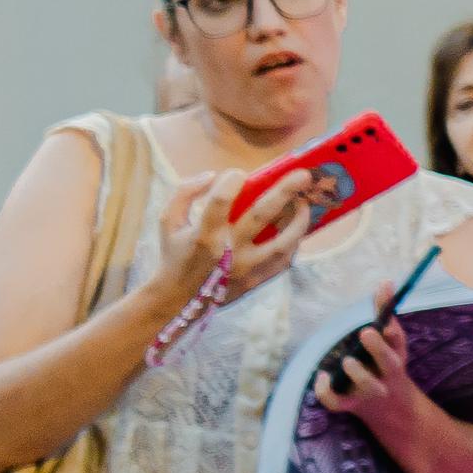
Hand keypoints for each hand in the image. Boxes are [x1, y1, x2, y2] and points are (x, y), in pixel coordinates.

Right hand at [161, 166, 317, 306]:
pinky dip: (294, 242)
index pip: (221, 202)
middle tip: (303, 175)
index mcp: (203, 235)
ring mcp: (247, 268)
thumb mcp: (168, 221)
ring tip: (304, 203)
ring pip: (284, 242)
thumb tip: (213, 175)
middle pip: (262, 215)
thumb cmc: (176, 253)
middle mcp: (228, 251)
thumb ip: (184, 192)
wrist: (179, 299)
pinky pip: (285, 260)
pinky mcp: (257, 280)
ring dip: (299, 220)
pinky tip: (295, 228)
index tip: (239, 173)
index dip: (232, 182)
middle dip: (285, 191)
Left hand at [317, 306, 427, 430]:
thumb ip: (384, 312)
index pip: (398, 341)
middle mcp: (387, 374)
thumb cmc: (386, 365)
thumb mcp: (391, 342)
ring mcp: (370, 392)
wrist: (392, 408)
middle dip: (378, 348)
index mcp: (397, 356)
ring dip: (358, 372)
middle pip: (388, 362)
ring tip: (349, 361)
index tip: (386, 322)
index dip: (393, 332)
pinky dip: (326, 391)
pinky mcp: (351, 405)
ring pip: (367, 384)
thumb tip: (386, 281)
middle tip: (367, 332)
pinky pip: (337, 402)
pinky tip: (322, 376)